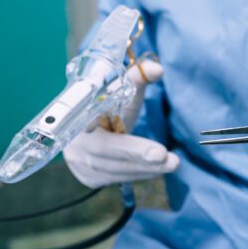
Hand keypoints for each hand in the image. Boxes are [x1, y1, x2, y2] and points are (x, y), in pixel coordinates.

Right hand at [63, 61, 179, 188]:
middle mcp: (75, 143)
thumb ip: (137, 78)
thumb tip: (156, 70)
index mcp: (78, 119)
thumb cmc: (105, 103)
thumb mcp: (119, 89)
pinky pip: (116, 178)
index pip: (104, 136)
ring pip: (115, 171)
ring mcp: (78, 164)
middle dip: (143, 159)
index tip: (159, 153)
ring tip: (172, 163)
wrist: (82, 122)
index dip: (132, 148)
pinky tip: (156, 169)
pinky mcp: (87, 177)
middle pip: (110, 157)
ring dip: (146, 169)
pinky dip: (138, 174)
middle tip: (172, 161)